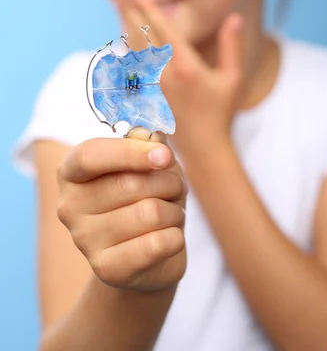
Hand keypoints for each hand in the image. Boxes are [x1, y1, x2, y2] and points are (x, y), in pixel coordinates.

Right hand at [57, 128, 186, 291]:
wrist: (146, 257)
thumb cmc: (146, 197)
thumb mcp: (149, 164)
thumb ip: (148, 144)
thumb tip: (150, 136)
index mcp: (72, 173)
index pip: (90, 155)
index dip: (130, 152)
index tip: (164, 155)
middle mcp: (69, 206)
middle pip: (129, 184)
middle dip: (168, 181)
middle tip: (175, 187)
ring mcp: (84, 241)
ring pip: (150, 212)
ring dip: (174, 210)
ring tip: (170, 214)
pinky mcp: (107, 270)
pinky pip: (158, 244)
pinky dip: (176, 236)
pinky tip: (168, 238)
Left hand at [122, 0, 243, 155]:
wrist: (203, 149)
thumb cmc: (222, 113)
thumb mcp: (233, 78)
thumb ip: (232, 46)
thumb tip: (235, 17)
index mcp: (186, 66)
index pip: (162, 29)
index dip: (148, 7)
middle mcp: (164, 74)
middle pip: (141, 35)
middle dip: (130, 10)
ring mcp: (151, 87)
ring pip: (133, 51)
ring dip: (126, 27)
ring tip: (120, 8)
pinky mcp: (145, 97)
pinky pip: (131, 69)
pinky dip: (126, 52)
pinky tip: (123, 41)